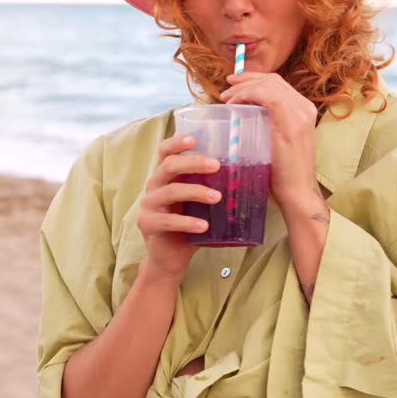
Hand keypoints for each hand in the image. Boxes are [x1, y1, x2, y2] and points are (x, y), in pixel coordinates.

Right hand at [136, 135, 222, 284]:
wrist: (171, 258)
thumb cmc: (190, 225)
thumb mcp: (200, 203)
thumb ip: (211, 188)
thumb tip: (248, 175)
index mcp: (166, 176)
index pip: (166, 152)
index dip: (177, 142)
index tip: (194, 139)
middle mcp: (154, 186)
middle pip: (170, 165)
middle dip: (194, 163)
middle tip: (216, 166)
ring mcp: (149, 205)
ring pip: (171, 191)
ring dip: (196, 192)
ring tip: (217, 197)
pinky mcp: (148, 224)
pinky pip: (168, 220)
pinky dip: (188, 222)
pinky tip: (204, 226)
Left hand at [220, 72, 321, 211]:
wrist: (297, 192)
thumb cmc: (283, 172)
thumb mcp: (277, 140)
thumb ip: (268, 123)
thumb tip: (244, 111)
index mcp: (303, 110)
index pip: (277, 83)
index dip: (254, 79)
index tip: (233, 84)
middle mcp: (305, 107)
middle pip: (273, 80)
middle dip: (245, 80)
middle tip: (225, 89)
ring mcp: (300, 114)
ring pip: (269, 85)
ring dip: (243, 88)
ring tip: (226, 98)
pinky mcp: (291, 123)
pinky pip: (268, 97)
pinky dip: (248, 95)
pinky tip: (235, 103)